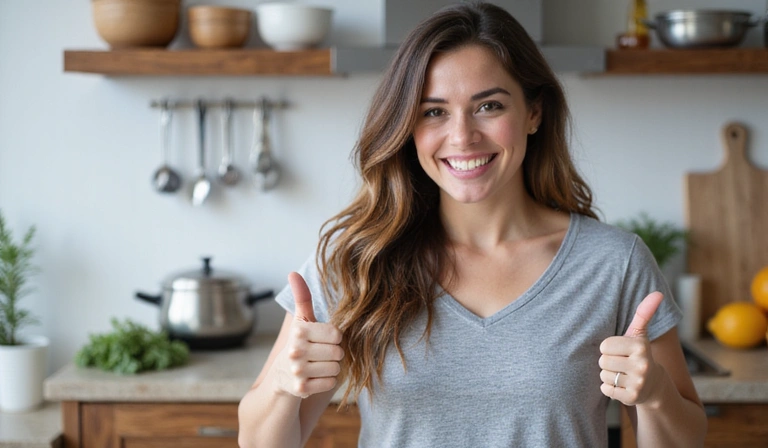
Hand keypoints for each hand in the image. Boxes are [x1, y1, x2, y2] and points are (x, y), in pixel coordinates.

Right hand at [273, 272, 343, 398]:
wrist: (281, 377)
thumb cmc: (299, 344)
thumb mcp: (301, 321)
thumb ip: (302, 298)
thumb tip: (293, 273)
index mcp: (299, 331)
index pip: (337, 335)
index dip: (335, 339)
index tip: (323, 340)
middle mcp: (296, 350)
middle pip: (338, 352)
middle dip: (334, 354)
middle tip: (321, 354)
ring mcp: (297, 370)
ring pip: (336, 368)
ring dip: (332, 369)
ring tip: (318, 366)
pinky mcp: (301, 388)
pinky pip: (330, 383)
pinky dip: (327, 382)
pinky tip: (315, 377)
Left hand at [598, 291, 664, 405]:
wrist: (654, 385)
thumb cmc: (639, 354)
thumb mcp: (640, 333)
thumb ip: (644, 312)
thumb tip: (658, 292)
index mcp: (640, 346)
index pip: (604, 345)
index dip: (609, 348)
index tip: (621, 351)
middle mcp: (642, 365)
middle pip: (602, 361)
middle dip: (608, 362)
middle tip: (622, 364)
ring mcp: (638, 383)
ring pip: (603, 375)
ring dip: (609, 375)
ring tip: (623, 374)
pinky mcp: (632, 398)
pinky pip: (606, 389)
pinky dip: (609, 388)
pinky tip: (622, 385)